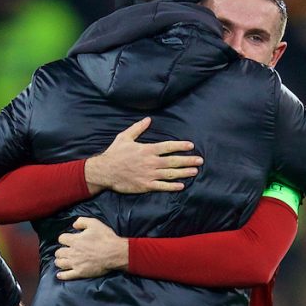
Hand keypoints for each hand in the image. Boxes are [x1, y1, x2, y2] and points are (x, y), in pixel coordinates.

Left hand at [55, 218, 127, 280]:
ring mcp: (75, 263)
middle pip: (58, 252)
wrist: (114, 253)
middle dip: (61, 251)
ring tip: (62, 261)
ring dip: (59, 261)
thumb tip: (74, 225)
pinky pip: (66, 275)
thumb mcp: (94, 223)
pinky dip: (61, 275)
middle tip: (65, 251)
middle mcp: (72, 252)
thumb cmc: (105, 238)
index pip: (61, 239)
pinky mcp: (80, 273)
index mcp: (74, 240)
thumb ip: (81, 221)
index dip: (64, 239)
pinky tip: (59, 274)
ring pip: (60, 263)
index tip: (68, 240)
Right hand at [84, 117, 201, 193]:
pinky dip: (172, 186)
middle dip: (188, 160)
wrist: (105, 171)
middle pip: (173, 161)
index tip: (191, 146)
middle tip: (200, 160)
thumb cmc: (114, 153)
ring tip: (195, 171)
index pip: (168, 147)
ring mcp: (149, 175)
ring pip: (170, 174)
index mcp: (147, 150)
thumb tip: (148, 119)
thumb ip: (138, 128)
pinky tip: (181, 186)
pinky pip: (162, 186)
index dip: (181, 146)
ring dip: (184, 172)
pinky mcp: (145, 185)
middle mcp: (151, 162)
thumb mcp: (124, 137)